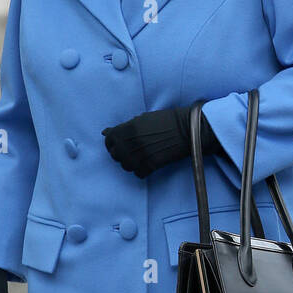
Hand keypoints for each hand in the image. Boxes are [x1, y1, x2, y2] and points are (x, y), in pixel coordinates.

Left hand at [102, 104, 220, 177]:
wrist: (187, 129)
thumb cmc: (165, 121)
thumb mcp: (143, 119)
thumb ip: (124, 127)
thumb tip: (105, 132)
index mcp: (129, 128)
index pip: (109, 140)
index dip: (112, 143)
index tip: (118, 144)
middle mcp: (132, 142)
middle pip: (116, 155)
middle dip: (120, 154)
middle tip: (130, 151)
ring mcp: (142, 154)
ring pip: (126, 166)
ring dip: (130, 163)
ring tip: (140, 157)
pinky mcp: (152, 164)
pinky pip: (138, 173)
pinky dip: (141, 171)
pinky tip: (147, 164)